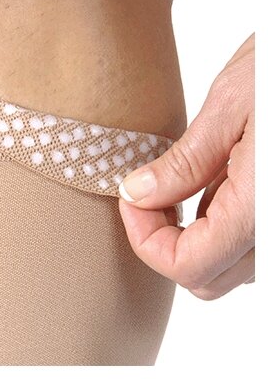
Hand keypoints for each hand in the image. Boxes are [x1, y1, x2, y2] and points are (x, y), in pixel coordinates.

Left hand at [118, 34, 254, 300]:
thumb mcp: (231, 106)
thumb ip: (183, 164)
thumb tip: (136, 194)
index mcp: (260, 208)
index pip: (188, 266)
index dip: (145, 240)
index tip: (129, 200)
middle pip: (204, 276)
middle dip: (161, 242)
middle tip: (144, 196)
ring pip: (222, 265)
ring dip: (186, 238)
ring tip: (170, 189)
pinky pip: (239, 243)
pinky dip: (210, 227)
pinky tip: (203, 186)